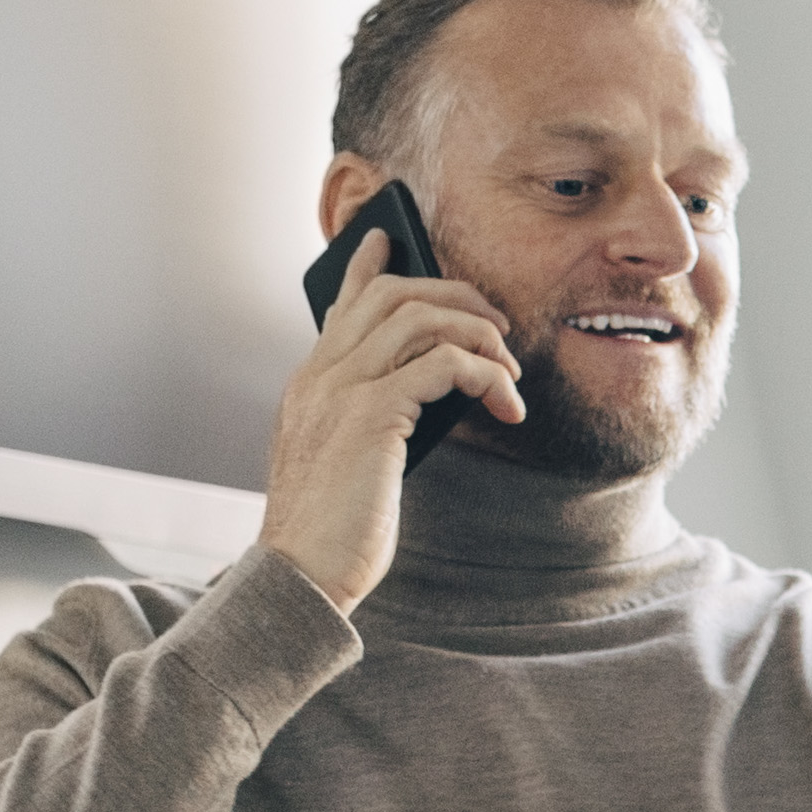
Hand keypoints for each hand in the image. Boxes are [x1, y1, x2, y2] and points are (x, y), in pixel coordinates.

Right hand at [257, 230, 522, 610]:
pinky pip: (443, 364)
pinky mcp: (371, 415)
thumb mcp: (347, 460)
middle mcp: (320, 375)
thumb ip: (370, 416)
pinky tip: (507, 405)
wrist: (302, 574)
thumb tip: (429, 391)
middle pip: (391, 294)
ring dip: (479, 334)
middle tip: (498, 326)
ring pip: (420, 318)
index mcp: (310, 383)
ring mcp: (341, 390)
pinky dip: (485, 374)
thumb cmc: (331, 530)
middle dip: (455, 295)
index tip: (388, 236)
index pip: (340, 303)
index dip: (366, 263)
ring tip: (510, 369)